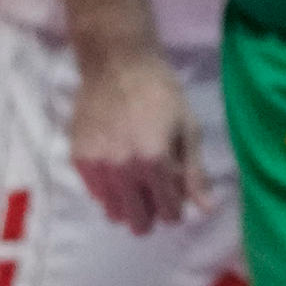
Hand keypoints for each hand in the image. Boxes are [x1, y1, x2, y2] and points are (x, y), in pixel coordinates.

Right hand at [69, 46, 202, 235]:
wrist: (117, 64)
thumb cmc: (160, 92)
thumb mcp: (188, 127)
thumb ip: (195, 172)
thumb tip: (206, 209)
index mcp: (155, 162)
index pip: (168, 212)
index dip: (176, 207)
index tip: (176, 195)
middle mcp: (123, 170)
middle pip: (138, 221)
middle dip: (152, 213)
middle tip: (156, 192)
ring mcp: (97, 167)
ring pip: (114, 213)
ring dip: (128, 205)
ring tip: (136, 181)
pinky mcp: (78, 160)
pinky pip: (96, 194)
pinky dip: (109, 190)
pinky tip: (118, 168)